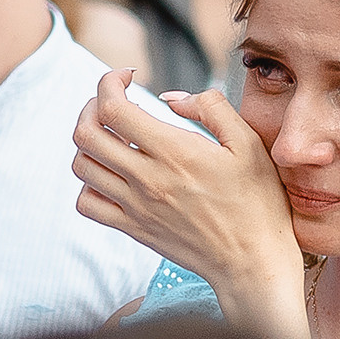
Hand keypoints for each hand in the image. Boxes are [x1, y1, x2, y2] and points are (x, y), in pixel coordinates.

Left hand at [71, 71, 307, 338]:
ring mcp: (135, 207)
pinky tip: (113, 174)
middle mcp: (147, 179)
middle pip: (85, 133)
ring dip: (89, 141)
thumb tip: (171, 96)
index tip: (129, 77)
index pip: (113, 108)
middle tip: (113, 100)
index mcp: (175, 152)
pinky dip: (89, 182)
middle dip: (91, 105)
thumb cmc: (258, 202)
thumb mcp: (250, 144)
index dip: (110, 82)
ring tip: (112, 135)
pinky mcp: (133, 229)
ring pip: (81, 165)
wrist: (253, 261)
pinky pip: (86, 203)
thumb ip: (212, 109)